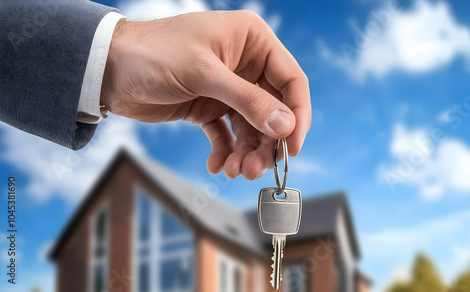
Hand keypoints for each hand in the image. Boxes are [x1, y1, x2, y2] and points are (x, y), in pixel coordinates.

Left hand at [101, 10, 310, 179]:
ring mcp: (227, 87)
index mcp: (251, 41)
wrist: (106, 68)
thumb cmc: (152, 54)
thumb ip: (247, 100)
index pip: (291, 80)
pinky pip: (227, 133)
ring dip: (247, 152)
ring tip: (236, 171)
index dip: (297, 115)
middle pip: (273, 110)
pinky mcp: (208, 106)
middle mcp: (244, 63)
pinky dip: (225, 151)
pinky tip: (217, 164)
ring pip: (251, 126)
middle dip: (267, 142)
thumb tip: (285, 126)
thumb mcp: (203, 74)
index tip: (292, 147)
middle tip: (255, 169)